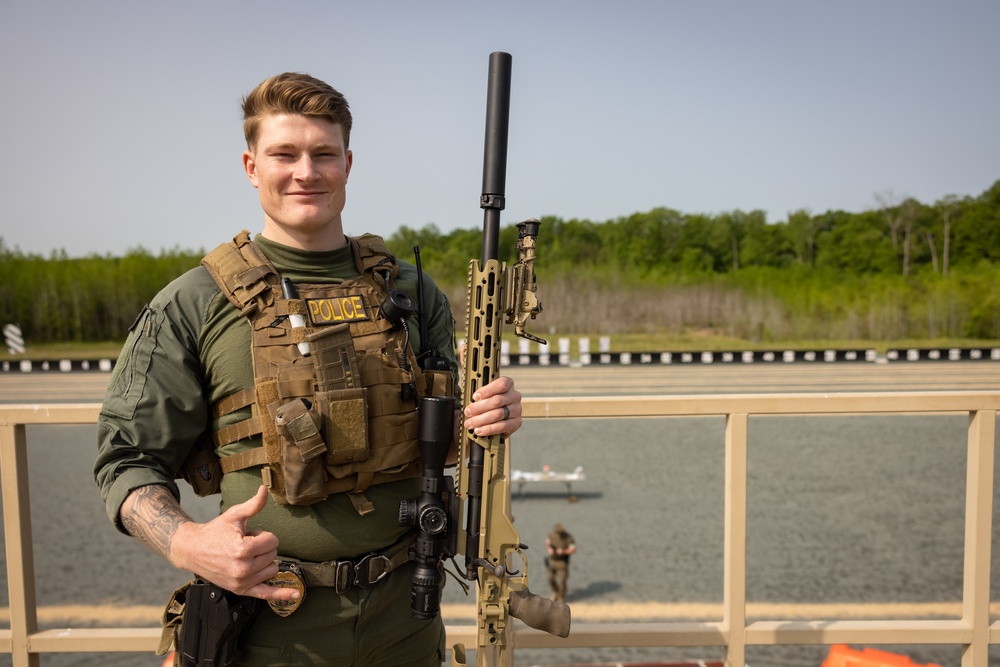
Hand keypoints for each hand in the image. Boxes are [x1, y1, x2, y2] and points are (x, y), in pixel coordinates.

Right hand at [170, 485, 298, 601]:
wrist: (193, 550)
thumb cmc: (215, 531)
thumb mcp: (234, 515)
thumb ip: (253, 504)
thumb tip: (265, 489)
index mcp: (242, 549)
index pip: (273, 540)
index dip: (263, 535)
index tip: (249, 535)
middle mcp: (242, 569)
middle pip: (274, 555)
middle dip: (262, 548)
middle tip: (244, 545)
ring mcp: (241, 582)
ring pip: (273, 570)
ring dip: (264, 562)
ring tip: (244, 556)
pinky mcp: (240, 590)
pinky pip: (266, 594)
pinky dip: (281, 595)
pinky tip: (295, 595)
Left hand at [464, 375, 521, 436]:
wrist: (498, 418)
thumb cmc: (490, 403)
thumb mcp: (485, 395)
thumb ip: (480, 396)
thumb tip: (470, 403)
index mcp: (508, 384)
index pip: (501, 384)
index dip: (487, 390)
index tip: (475, 397)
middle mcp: (514, 396)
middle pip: (497, 400)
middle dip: (479, 407)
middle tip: (468, 412)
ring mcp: (517, 409)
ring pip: (498, 414)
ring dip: (481, 419)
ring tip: (470, 423)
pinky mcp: (516, 423)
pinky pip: (502, 426)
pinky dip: (488, 429)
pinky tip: (479, 430)